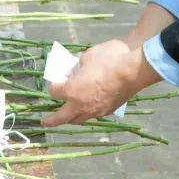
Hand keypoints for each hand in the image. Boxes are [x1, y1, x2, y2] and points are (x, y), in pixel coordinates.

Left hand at [42, 38, 161, 126]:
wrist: (133, 70)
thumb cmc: (108, 59)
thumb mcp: (87, 56)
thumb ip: (78, 65)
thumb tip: (77, 68)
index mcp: (71, 90)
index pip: (53, 92)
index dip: (53, 85)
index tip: (56, 80)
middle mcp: (80, 105)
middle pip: (61, 117)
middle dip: (51, 120)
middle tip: (45, 122)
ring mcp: (95, 111)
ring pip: (79, 120)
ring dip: (71, 117)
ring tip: (68, 116)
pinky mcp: (108, 111)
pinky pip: (94, 115)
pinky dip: (88, 112)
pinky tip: (90, 107)